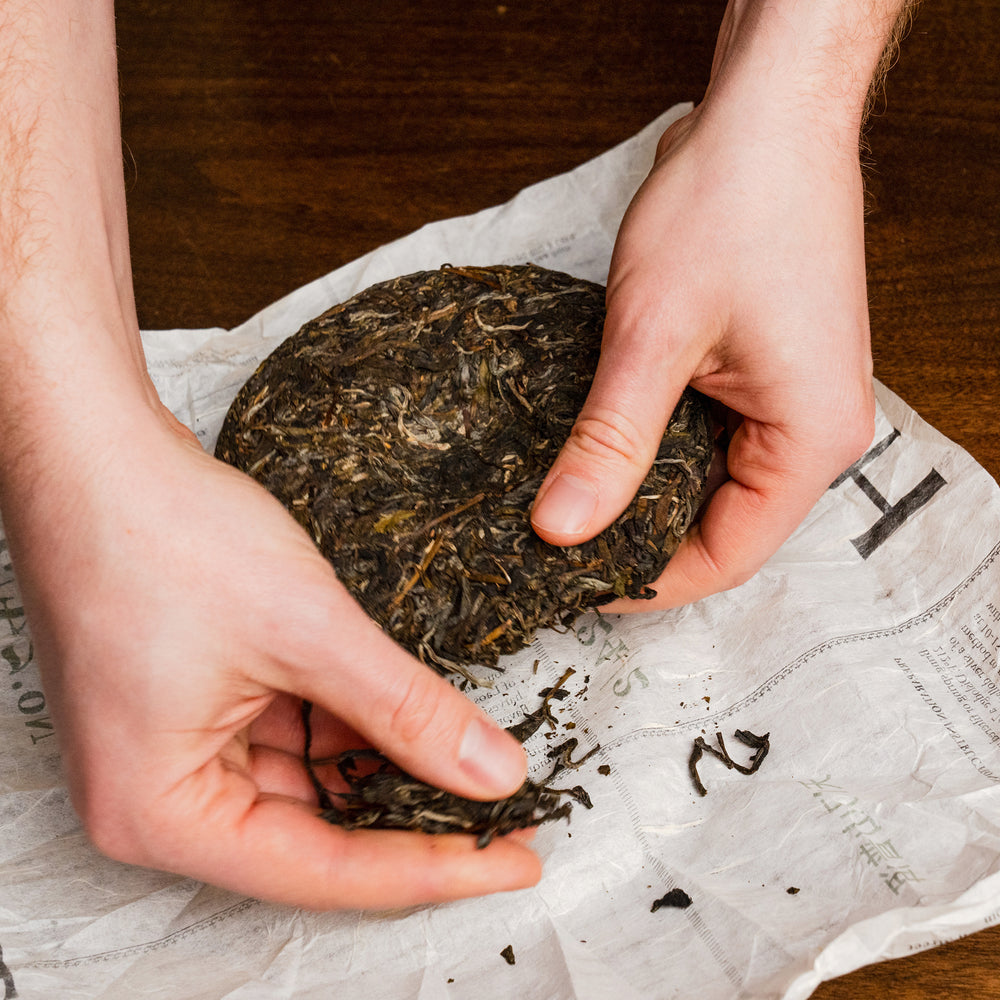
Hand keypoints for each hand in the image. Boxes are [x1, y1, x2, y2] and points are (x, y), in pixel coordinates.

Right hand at [4, 407, 536, 908]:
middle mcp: (160, 796)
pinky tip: (413, 712)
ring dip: (387, 765)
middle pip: (315, 834)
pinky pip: (291, 734)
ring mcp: (178, 748)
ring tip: (474, 759)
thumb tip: (492, 771)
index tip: (514, 861)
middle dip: (414, 815)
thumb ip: (406, 710)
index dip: (432, 867)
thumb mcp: (306, 630)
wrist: (97, 450)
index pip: (324, 870)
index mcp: (159, 811)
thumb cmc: (161, 532)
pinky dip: (352, 724)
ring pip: (310, 782)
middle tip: (509, 814)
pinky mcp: (197, 704)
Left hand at [532, 92, 875, 608]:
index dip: (652, 581)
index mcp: (811, 440)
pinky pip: (704, 436)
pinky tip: (601, 441)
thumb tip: (562, 526)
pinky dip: (653, 444)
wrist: (764, 118)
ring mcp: (790, 401)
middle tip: (562, 542)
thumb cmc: (731, 207)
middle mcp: (812, 431)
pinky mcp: (762, 374)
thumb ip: (610, 442)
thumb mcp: (652, 337)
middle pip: (720, 524)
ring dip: (642, 489)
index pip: (728, 555)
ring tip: (572, 494)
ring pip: (706, 480)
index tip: (580, 585)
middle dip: (641, 538)